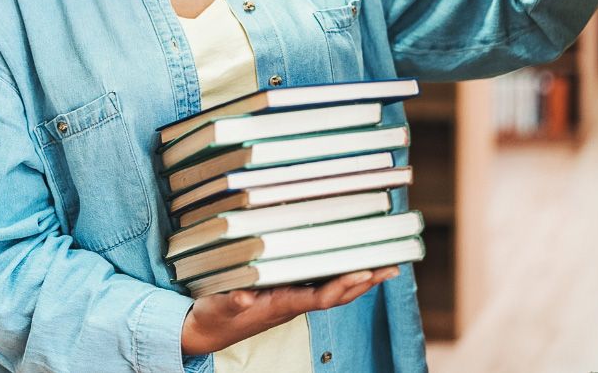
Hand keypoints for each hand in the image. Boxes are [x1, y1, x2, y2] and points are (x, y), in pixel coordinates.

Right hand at [180, 266, 400, 355]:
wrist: (206, 332)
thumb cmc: (213, 317)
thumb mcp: (217, 308)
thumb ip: (231, 301)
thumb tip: (244, 298)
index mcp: (279, 305)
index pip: (319, 297)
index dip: (343, 285)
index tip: (365, 272)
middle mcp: (291, 303)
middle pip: (336, 295)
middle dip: (364, 282)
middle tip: (391, 267)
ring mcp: (291, 300)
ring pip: (332, 292)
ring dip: (359, 281)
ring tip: (384, 266)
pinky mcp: (286, 295)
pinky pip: (321, 286)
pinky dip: (340, 277)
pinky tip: (352, 268)